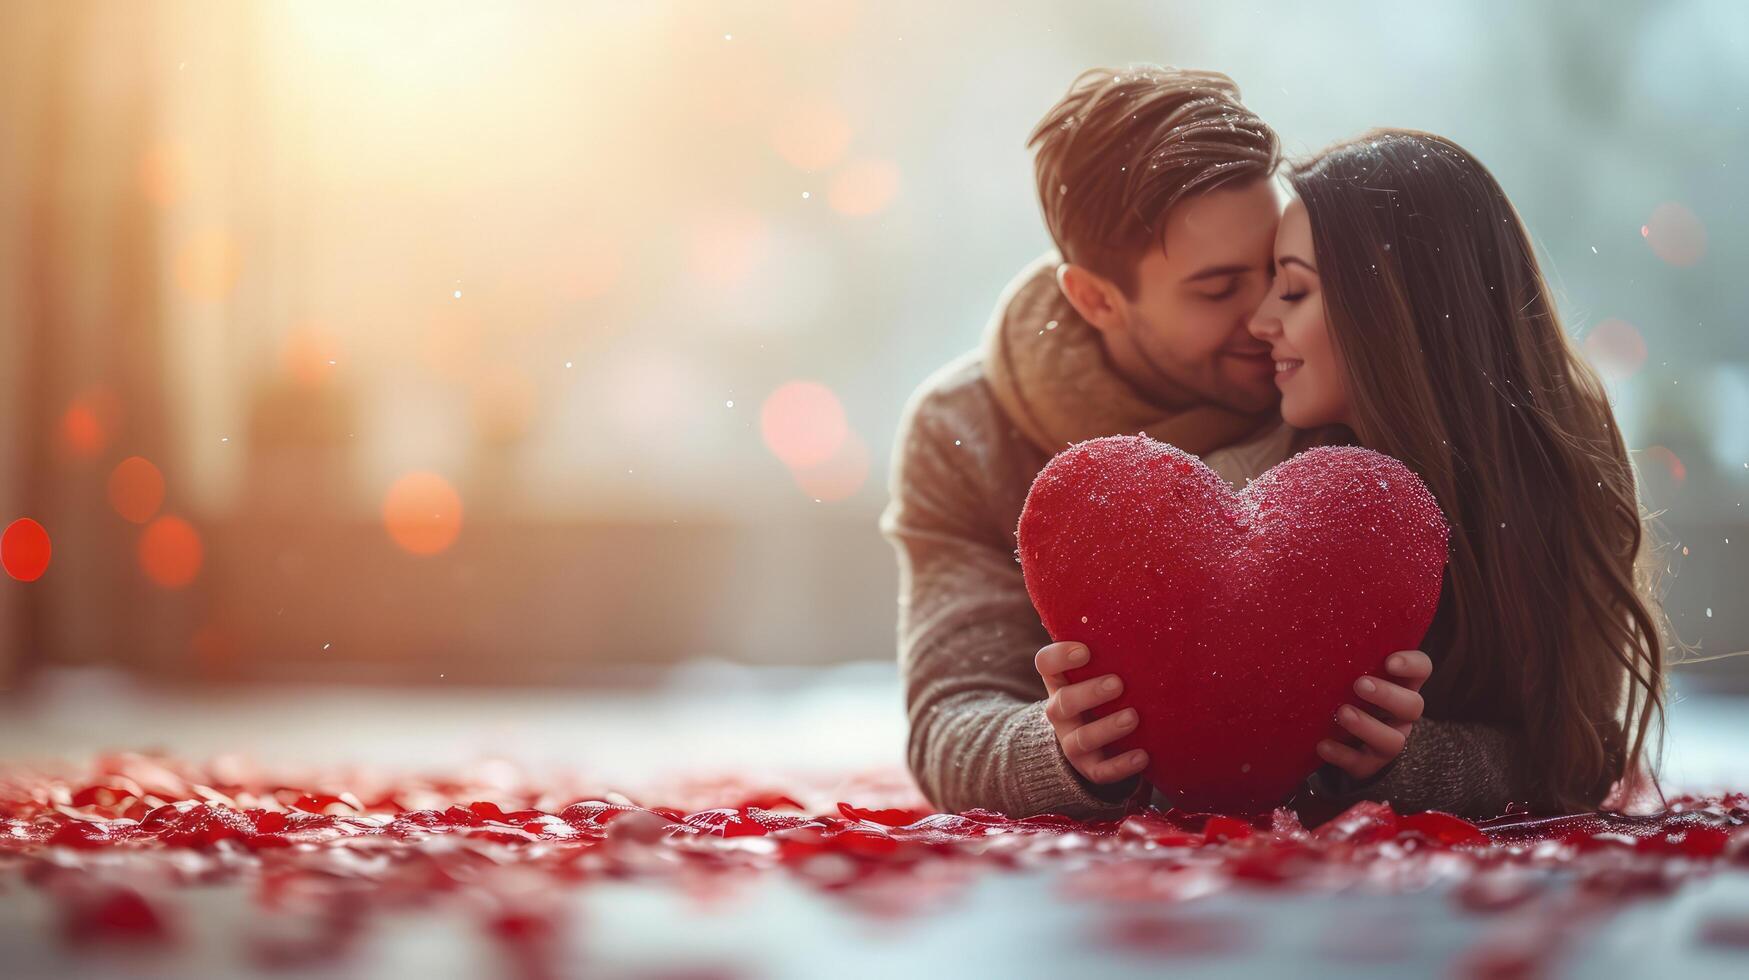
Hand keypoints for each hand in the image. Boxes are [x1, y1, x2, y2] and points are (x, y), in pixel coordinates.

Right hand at [1034, 642, 1147, 787]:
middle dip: (1090, 693)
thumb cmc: (1104, 692)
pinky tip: (1143, 755)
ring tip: (1133, 717)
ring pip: (1081, 740)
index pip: (1046, 664)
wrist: (1093, 742)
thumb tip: (1153, 614)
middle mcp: (1061, 712)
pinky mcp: (1091, 768)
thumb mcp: (1098, 671)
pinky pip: (1101, 771)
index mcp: (1060, 682)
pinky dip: (1122, 765)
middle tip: (1117, 683)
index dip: (1060, 657)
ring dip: (1107, 728)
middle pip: (1063, 703)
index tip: (1086, 651)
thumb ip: (1111, 651)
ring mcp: (1073, 742)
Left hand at [1316, 649, 1431, 782]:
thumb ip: (1348, 654)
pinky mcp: (1369, 764)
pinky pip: (1362, 764)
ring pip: (1393, 740)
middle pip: (1413, 706)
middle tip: (1360, 684)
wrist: (1345, 738)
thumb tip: (1313, 622)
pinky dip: (1342, 755)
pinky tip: (1323, 745)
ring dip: (1367, 726)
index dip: (1412, 665)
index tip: (1390, 661)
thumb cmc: (1347, 690)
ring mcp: (1389, 740)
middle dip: (1387, 695)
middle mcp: (1402, 713)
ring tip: (1342, 713)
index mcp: (1402, 684)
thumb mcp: (1352, 670)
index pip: (1422, 669)